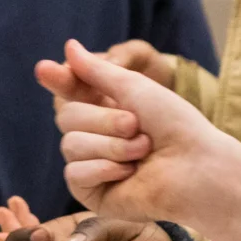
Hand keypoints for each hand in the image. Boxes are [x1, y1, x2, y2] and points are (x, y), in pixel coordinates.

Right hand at [37, 40, 240, 221]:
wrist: (196, 166)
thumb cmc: (175, 125)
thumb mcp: (135, 88)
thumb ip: (98, 71)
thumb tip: (68, 47)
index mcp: (105, 108)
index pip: (70, 92)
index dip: (59, 81)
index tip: (44, 68)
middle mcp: (95, 136)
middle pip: (66, 118)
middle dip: (104, 120)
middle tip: (136, 125)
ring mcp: (91, 165)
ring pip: (70, 145)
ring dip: (112, 146)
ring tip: (142, 151)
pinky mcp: (92, 193)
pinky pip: (75, 173)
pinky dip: (105, 169)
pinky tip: (129, 174)